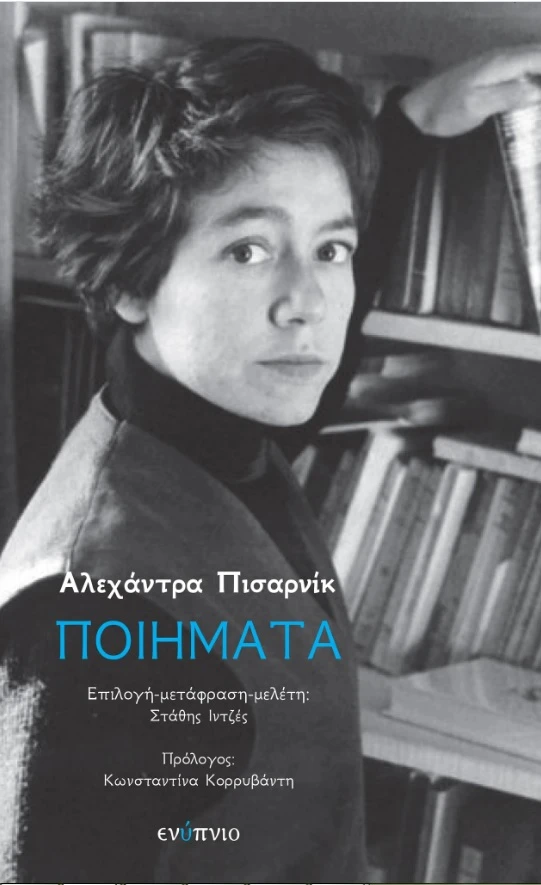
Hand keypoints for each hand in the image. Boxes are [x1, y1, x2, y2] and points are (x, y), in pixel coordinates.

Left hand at [399, 45, 540, 136]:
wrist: (417, 112)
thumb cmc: (444, 111)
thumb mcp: (476, 106)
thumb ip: (508, 95)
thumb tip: (538, 90)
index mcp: (501, 62)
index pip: (540, 57)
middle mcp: (502, 57)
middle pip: (538, 56)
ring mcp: (496, 64)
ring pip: (531, 61)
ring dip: (538, 73)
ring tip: (537, 99)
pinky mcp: (491, 74)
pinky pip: (521, 69)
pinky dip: (532, 77)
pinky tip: (531, 93)